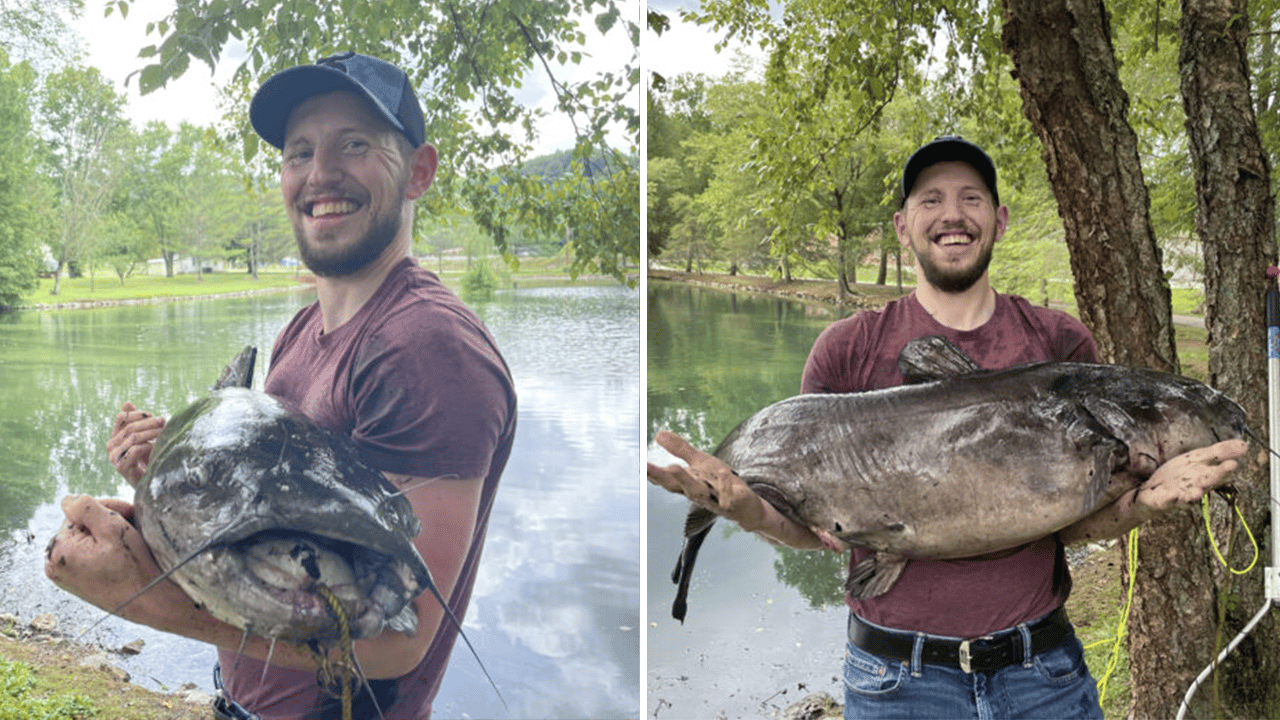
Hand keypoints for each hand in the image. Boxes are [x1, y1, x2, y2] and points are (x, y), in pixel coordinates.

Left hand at [44, 495, 167, 619]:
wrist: (149, 602)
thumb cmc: (134, 567)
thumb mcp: (113, 528)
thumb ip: (86, 508)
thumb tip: (67, 500)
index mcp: (59, 550)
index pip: (78, 512)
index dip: (106, 510)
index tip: (129, 515)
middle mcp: (54, 565)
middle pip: (80, 526)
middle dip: (106, 523)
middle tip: (132, 527)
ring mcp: (64, 577)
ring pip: (85, 540)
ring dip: (107, 536)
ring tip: (128, 543)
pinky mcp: (76, 584)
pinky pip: (87, 555)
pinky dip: (104, 551)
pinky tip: (122, 556)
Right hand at [105, 402, 164, 484]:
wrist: (153, 481)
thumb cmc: (150, 458)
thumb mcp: (145, 437)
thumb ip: (137, 422)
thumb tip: (127, 403)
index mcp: (115, 436)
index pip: (121, 417)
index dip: (138, 414)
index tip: (153, 415)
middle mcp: (111, 446)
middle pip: (130, 427)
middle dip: (150, 423)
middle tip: (164, 422)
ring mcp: (114, 457)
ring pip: (133, 437)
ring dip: (152, 433)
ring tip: (165, 433)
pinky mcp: (121, 467)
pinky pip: (134, 450)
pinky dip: (148, 446)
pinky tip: (157, 447)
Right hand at [647, 430, 769, 530]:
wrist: (745, 505)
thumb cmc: (718, 483)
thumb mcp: (700, 462)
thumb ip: (681, 450)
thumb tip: (657, 434)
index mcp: (685, 483)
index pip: (665, 478)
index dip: (652, 472)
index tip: (639, 464)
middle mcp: (694, 492)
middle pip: (674, 486)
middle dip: (660, 476)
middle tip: (644, 466)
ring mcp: (711, 499)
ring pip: (696, 492)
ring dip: (685, 480)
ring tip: (673, 466)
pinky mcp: (730, 503)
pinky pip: (726, 495)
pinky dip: (724, 485)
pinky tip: (724, 472)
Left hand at [1135, 438, 1247, 511]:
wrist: (1152, 492)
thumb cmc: (1178, 476)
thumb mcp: (1197, 459)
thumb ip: (1219, 452)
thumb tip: (1245, 445)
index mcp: (1203, 476)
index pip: (1216, 471)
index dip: (1224, 468)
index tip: (1235, 462)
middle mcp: (1195, 487)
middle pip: (1206, 482)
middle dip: (1217, 475)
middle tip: (1230, 467)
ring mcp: (1178, 495)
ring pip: (1188, 495)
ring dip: (1193, 494)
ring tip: (1197, 491)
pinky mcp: (1162, 501)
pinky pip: (1166, 501)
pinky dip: (1169, 498)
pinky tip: (1172, 495)